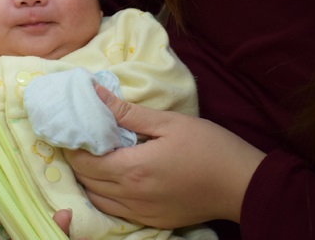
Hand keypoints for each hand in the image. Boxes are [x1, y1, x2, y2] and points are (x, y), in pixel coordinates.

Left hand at [64, 84, 265, 227]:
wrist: (242, 185)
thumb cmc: (209, 147)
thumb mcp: (169, 122)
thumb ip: (128, 112)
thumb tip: (95, 93)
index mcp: (132, 168)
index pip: (84, 161)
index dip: (72, 146)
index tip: (72, 130)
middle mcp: (130, 195)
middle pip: (86, 180)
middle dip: (77, 161)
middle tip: (80, 140)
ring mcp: (140, 212)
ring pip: (96, 199)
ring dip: (87, 180)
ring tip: (93, 158)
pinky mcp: (151, 221)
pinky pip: (113, 211)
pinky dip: (103, 196)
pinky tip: (110, 180)